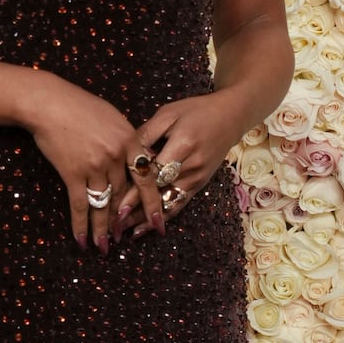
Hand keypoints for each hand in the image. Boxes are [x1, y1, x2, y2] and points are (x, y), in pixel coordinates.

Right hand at [15, 74, 165, 249]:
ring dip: (104, 229)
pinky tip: (82, 240)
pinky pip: (80, 205)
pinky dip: (81, 225)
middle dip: (126, 221)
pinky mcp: (73, 173)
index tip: (159, 222)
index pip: (147, 179)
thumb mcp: (114, 118)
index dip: (153, 204)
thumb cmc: (80, 106)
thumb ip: (128, 140)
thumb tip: (139, 159)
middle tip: (129, 239)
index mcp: (130, 141)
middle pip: (125, 196)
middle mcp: (116, 156)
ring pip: (104, 204)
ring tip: (106, 248)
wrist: (49, 103)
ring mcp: (95, 166)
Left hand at [115, 92, 245, 234]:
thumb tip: (124, 153)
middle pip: (159, 192)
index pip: (154, 173)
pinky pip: (178, 205)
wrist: (230, 117)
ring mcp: (197, 178)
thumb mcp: (168, 114)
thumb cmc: (196, 111)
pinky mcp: (199, 185)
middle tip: (113, 224)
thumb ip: (145, 133)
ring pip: (167, 203)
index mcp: (183, 145)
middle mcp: (192, 166)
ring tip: (122, 231)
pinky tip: (145, 229)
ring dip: (145, 219)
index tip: (116, 204)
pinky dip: (161, 218)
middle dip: (135, 209)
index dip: (134, 191)